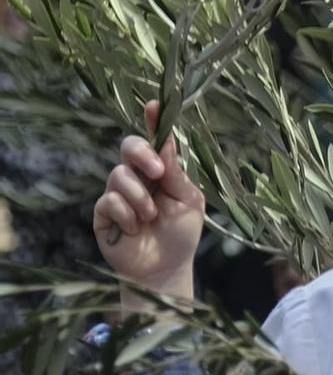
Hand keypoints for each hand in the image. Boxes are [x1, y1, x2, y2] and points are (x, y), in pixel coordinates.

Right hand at [93, 107, 203, 300]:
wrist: (165, 269)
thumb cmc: (181, 234)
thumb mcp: (187, 200)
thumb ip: (175, 173)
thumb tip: (167, 142)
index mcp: (161, 170)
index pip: (155, 139)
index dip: (153, 120)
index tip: (154, 105)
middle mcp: (138, 177)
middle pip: (128, 145)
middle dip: (141, 154)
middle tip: (156, 173)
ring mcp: (119, 194)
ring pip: (119, 175)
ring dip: (139, 196)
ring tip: (150, 216)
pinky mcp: (104, 214)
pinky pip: (109, 200)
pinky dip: (126, 214)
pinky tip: (134, 229)